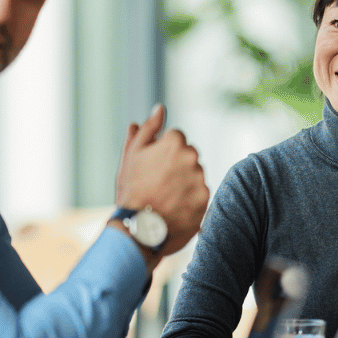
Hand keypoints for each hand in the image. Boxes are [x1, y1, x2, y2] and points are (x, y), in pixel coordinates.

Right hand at [115, 104, 208, 256]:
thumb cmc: (131, 189)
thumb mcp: (132, 154)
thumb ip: (149, 128)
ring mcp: (200, 179)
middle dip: (176, 166)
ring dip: (184, 183)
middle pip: (188, 156)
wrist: (137, 228)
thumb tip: (160, 108)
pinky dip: (190, 200)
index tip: (153, 168)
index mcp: (175, 142)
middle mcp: (192, 157)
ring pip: (194, 175)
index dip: (162, 154)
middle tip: (158, 184)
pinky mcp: (206, 200)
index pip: (176, 139)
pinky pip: (199, 195)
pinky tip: (174, 208)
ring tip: (165, 198)